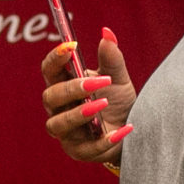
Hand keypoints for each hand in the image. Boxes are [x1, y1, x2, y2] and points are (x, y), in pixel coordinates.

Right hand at [41, 28, 135, 164]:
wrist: (134, 128)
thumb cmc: (118, 101)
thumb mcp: (117, 78)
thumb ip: (111, 58)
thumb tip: (107, 32)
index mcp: (64, 86)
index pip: (49, 71)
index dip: (55, 58)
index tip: (70, 46)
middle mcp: (58, 109)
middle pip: (50, 97)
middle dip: (72, 89)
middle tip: (96, 82)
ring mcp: (66, 132)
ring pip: (58, 124)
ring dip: (79, 113)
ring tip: (102, 104)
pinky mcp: (79, 151)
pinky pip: (86, 148)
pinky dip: (104, 140)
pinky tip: (123, 130)